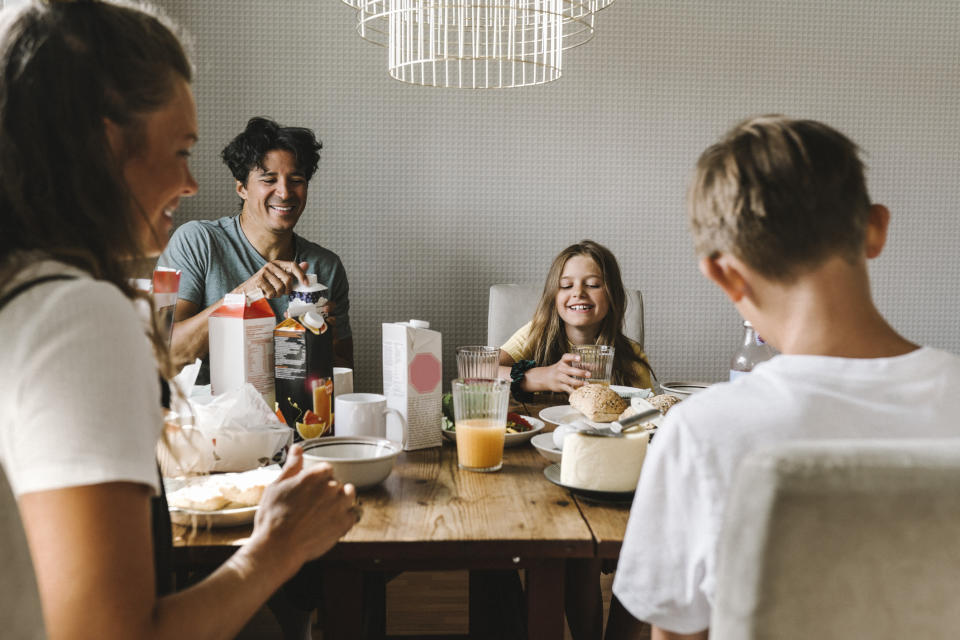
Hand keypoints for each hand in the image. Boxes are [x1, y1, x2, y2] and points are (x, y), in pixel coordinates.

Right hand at [234, 260, 308, 298]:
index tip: (306, 284)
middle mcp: (270, 266)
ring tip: (272, 292)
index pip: (293, 265)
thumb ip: (292, 272)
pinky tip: (265, 293)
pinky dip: (271, 296)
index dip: (301, 275)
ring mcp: (263, 273)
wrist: (246, 290)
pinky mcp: (258, 281)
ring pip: (280, 288)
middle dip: (288, 290)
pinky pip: (272, 292)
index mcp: (277, 263)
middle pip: (288, 279)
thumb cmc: (265, 284)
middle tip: (283, 292)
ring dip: (278, 294)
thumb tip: (306, 264)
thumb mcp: (279, 277)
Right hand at [252, 444, 357, 566]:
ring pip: (348, 495)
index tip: (310, 489)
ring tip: (324, 512)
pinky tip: (331, 523)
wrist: (278, 547)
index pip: (326, 469)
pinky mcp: (345, 523)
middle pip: (336, 483)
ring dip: (340, 501)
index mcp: (315, 475)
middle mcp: (330, 487)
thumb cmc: (273, 518)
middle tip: (312, 505)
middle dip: (327, 491)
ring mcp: (340, 505)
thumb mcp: (276, 486)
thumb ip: (292, 466)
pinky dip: (345, 518)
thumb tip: (297, 449)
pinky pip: (353, 515)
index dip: (318, 479)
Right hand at [525, 352, 588, 393]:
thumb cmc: (561, 370)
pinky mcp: (559, 386)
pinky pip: (567, 389)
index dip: (573, 357)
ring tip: (587, 384)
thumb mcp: (567, 365)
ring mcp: (559, 378)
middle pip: (569, 370)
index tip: (579, 358)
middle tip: (589, 374)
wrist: (545, 377)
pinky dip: (573, 391)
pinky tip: (580, 392)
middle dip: (580, 372)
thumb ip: (580, 365)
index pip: (566, 357)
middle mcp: (560, 369)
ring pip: (569, 380)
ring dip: (578, 382)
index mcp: (562, 362)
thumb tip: (594, 366)